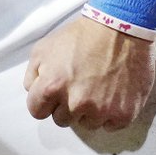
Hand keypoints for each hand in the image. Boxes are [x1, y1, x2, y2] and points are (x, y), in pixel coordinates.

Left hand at [24, 15, 154, 130]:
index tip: (53, 92)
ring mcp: (101, 111)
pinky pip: (109, 126)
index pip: (37, 111)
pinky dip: (110, 113)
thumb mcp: (45, 46)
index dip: (44, 101)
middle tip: (77, 85)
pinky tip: (112, 93)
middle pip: (61, 119)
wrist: (120, 28)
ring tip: (97, 86)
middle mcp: (76, 103)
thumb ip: (32, 73)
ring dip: (88, 110)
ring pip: (86, 124)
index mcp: (53, 86)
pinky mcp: (123, 115)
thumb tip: (33, 92)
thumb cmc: (81, 36)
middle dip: (65, 105)